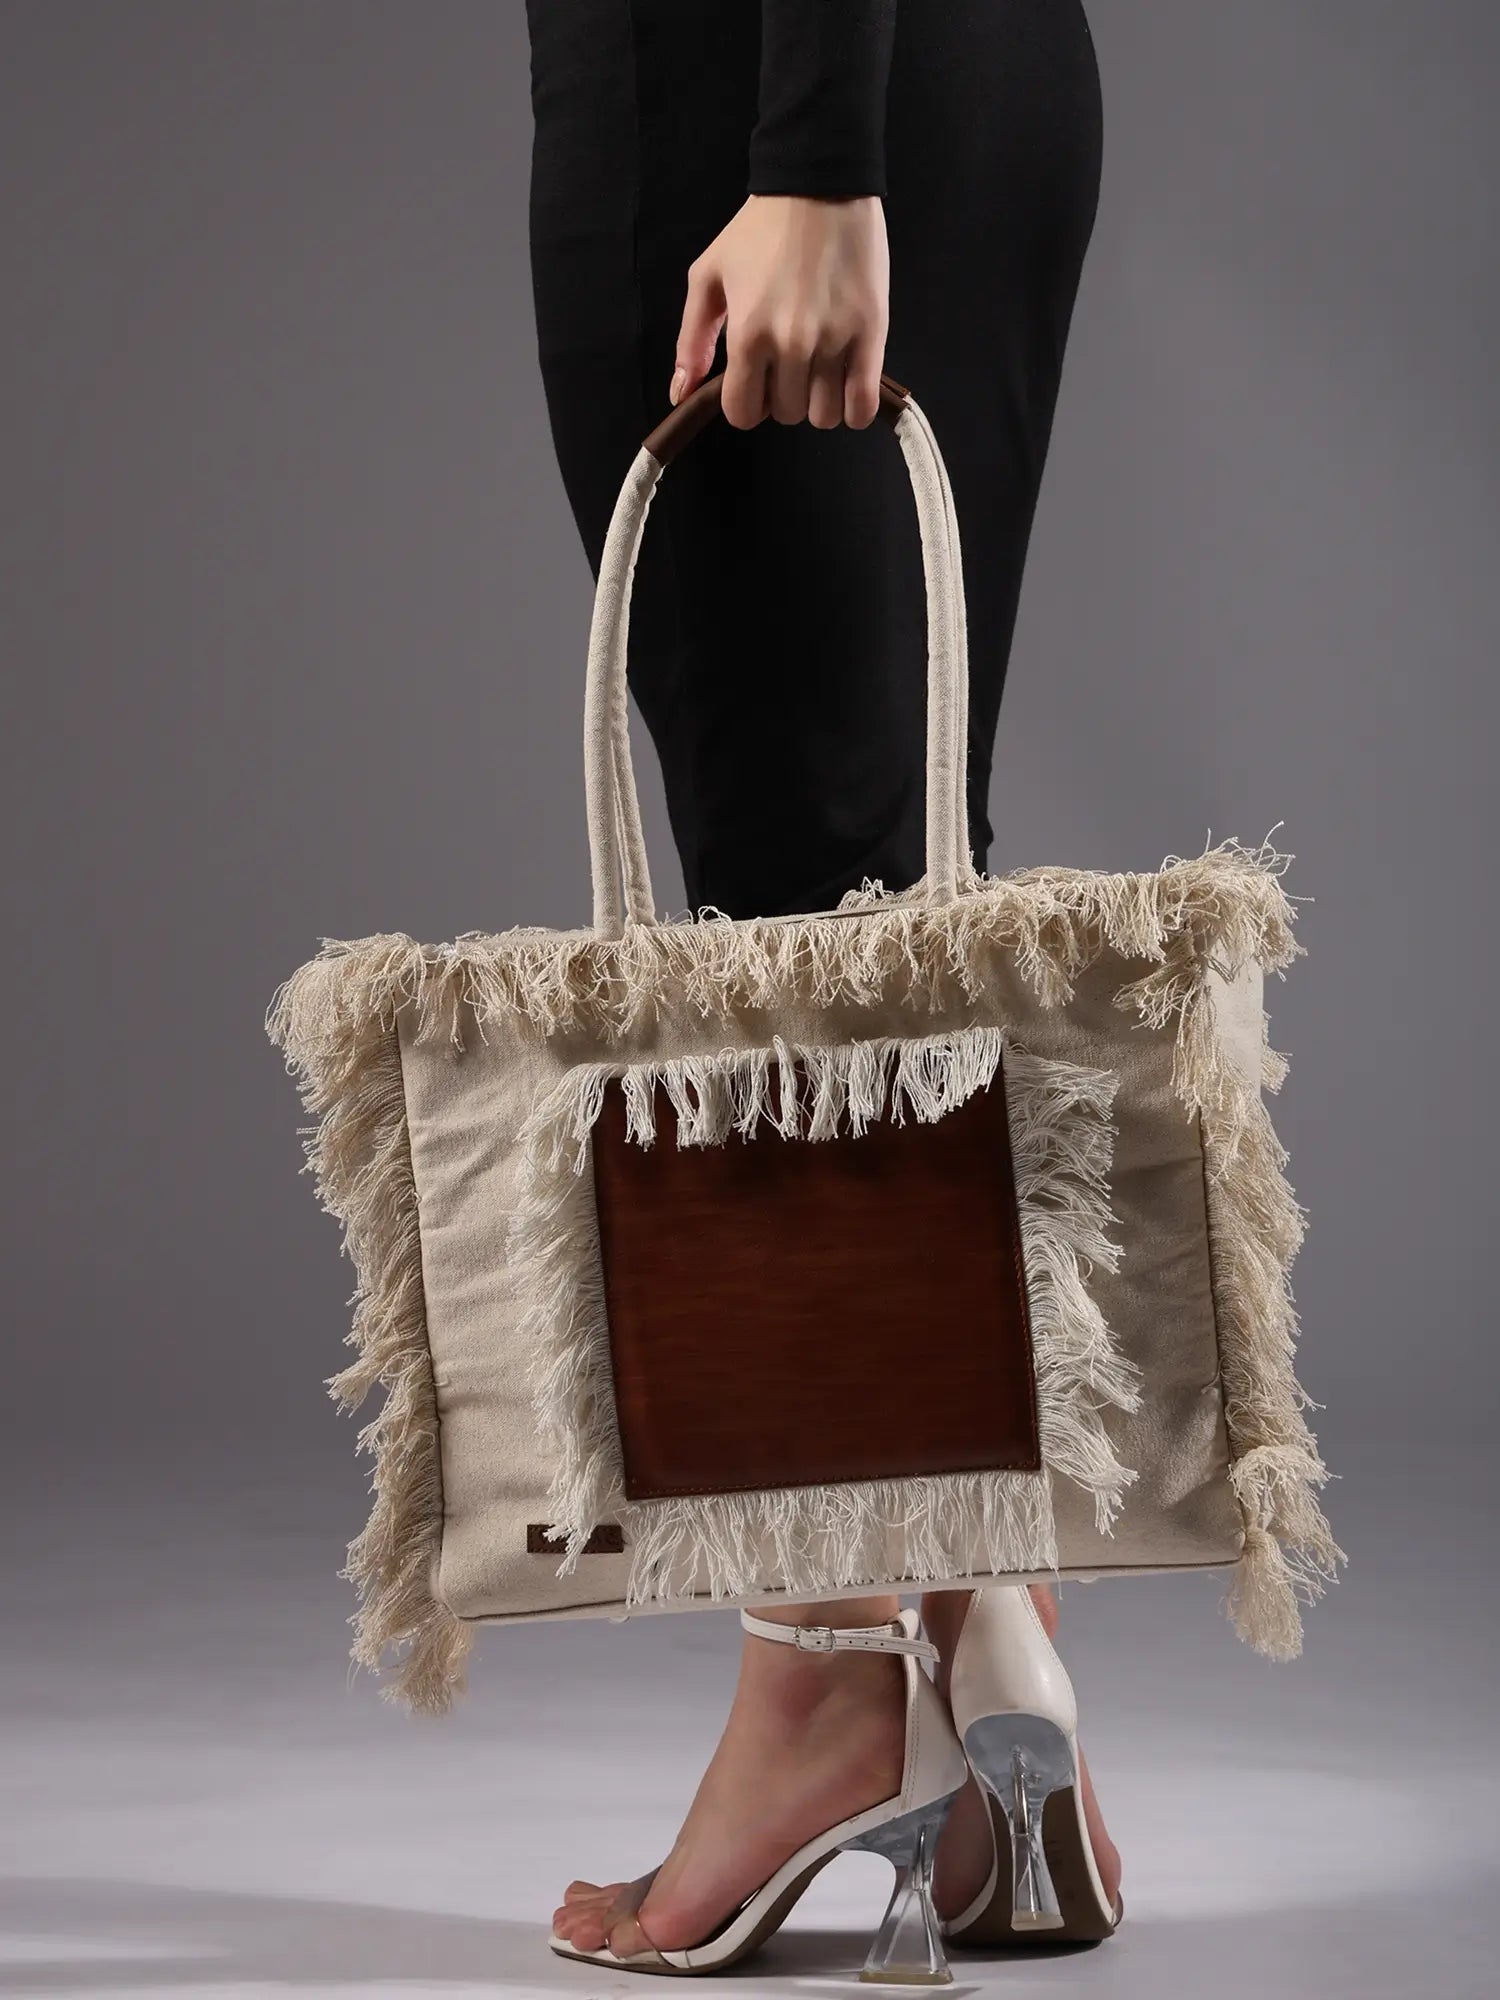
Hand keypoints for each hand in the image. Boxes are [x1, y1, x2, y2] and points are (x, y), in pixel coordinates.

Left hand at [671, 195, 889, 430]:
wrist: (820, 185)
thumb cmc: (760, 230)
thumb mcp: (708, 276)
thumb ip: (691, 340)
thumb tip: (679, 395)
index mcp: (748, 334)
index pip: (743, 413)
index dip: (747, 403)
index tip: (756, 380)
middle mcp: (791, 345)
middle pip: (786, 413)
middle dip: (783, 395)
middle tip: (789, 360)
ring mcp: (834, 341)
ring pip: (823, 416)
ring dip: (819, 402)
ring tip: (819, 368)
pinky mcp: (871, 334)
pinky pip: (862, 407)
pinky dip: (854, 409)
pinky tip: (846, 385)